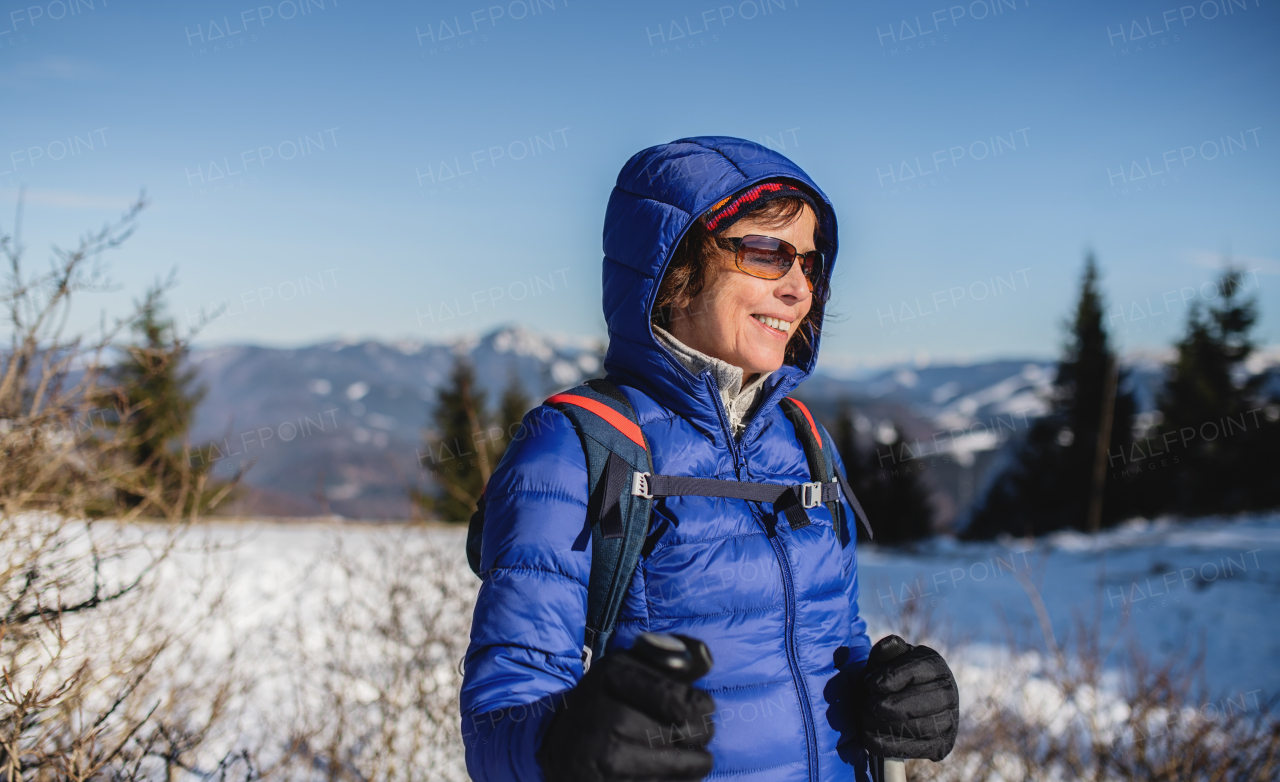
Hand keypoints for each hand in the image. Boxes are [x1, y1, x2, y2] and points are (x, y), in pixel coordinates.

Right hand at [539, 634, 715, 781]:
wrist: (562, 748)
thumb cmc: (607, 702)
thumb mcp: (628, 668)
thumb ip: (669, 659)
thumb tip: (706, 656)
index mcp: (617, 675)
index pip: (681, 699)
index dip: (701, 706)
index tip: (702, 708)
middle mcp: (613, 714)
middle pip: (688, 730)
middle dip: (702, 732)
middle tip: (697, 732)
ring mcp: (611, 755)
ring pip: (685, 764)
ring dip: (696, 762)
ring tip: (691, 756)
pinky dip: (678, 781)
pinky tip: (670, 773)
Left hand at [855, 635, 958, 761]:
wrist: (891, 705)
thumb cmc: (886, 678)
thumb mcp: (884, 660)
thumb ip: (886, 650)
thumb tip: (892, 644)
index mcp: (935, 665)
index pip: (920, 669)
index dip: (894, 677)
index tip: (871, 683)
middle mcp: (949, 691)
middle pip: (926, 701)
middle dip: (893, 706)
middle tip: (869, 706)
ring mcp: (949, 720)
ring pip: (923, 727)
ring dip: (889, 726)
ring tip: (866, 720)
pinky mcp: (941, 745)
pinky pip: (918, 749)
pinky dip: (890, 746)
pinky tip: (869, 738)